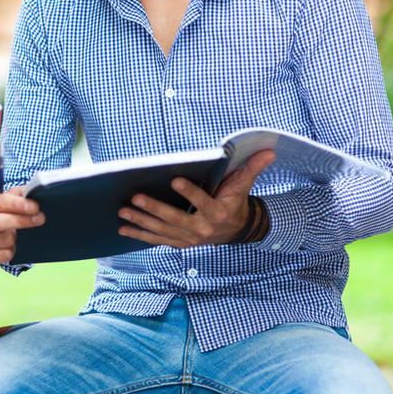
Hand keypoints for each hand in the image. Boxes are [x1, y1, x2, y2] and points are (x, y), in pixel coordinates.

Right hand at [0, 186, 44, 266]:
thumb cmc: (3, 211)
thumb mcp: (11, 197)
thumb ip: (21, 193)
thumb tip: (33, 192)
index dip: (17, 205)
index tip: (35, 207)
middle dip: (21, 220)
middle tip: (40, 218)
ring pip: (4, 240)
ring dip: (16, 237)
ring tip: (17, 233)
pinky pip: (3, 255)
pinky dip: (12, 251)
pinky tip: (10, 245)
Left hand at [117, 150, 275, 247]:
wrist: (236, 230)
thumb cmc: (234, 201)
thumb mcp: (243, 185)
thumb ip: (251, 167)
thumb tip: (269, 150)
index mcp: (218, 213)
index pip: (203, 202)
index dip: (190, 193)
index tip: (174, 180)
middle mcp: (203, 229)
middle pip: (175, 219)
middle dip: (154, 208)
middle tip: (135, 197)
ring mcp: (189, 239)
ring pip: (162, 231)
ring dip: (141, 221)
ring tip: (122, 211)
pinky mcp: (179, 243)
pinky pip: (157, 240)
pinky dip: (139, 235)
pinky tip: (123, 228)